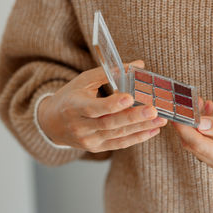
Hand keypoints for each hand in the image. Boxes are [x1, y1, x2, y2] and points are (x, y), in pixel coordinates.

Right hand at [38, 60, 166, 151]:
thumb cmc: (71, 97)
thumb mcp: (84, 80)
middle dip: (133, 117)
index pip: (94, 108)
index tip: (129, 97)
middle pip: (110, 123)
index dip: (112, 104)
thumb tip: (139, 64)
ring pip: (118, 135)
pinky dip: (138, 138)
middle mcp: (81, 126)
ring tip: (161, 120)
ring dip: (141, 128)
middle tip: (154, 110)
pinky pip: (120, 144)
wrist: (52, 123)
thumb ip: (111, 72)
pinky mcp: (97, 148)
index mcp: (74, 106)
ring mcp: (89, 140)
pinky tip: (153, 130)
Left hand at [173, 102, 212, 175]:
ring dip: (195, 123)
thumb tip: (200, 123)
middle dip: (187, 124)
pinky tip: (208, 109)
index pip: (198, 145)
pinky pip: (206, 140)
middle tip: (185, 103)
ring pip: (198, 142)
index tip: (175, 113)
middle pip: (194, 145)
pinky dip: (203, 125)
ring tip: (199, 102)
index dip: (184, 128)